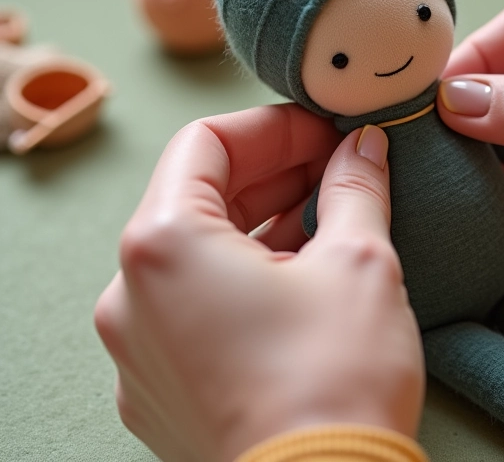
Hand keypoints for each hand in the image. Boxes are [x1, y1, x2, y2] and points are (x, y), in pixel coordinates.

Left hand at [94, 106, 424, 461]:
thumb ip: (355, 186)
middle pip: (201, 194)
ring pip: (201, 248)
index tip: (324, 132)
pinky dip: (246, 271)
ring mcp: (141, 346)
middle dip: (274, 171)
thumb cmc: (334, 383)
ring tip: (329, 210)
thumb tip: (363, 147)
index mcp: (165, 246)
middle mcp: (132, 295)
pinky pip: (198, 300)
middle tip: (336, 164)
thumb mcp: (358, 260)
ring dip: (264, 219)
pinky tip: (304, 267)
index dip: (273, 127)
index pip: (207, 142)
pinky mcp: (164, 384)